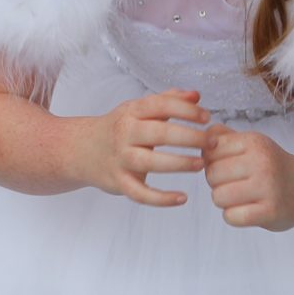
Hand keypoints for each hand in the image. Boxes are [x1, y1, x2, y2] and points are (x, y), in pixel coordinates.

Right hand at [71, 88, 210, 206]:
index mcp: (132, 112)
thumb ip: (168, 100)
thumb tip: (197, 95)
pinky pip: (140, 194)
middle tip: (212, 143)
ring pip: (150, 163)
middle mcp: (125, 134)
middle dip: (189, 137)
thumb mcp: (138, 109)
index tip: (207, 117)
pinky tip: (182, 198)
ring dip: (178, 164)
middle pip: (159, 134)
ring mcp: (120, 159)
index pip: (160, 105)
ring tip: (201, 164)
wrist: (81, 150)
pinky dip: (161, 199)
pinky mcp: (119, 183)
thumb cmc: (119, 128)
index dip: (185, 110)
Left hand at [201, 122, 293, 230]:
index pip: (210, 150)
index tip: (228, 166)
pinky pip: (231, 217)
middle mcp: (261, 162)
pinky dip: (233, 216)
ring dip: (225, 201)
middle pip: (211, 175)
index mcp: (255, 142)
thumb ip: (224, 137)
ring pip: (218, 197)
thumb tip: (201, 137)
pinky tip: (247, 210)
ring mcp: (266, 188)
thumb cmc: (272, 166)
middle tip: (235, 184)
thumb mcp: (252, 144)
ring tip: (241, 197)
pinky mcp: (269, 212)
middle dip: (217, 182)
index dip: (212, 161)